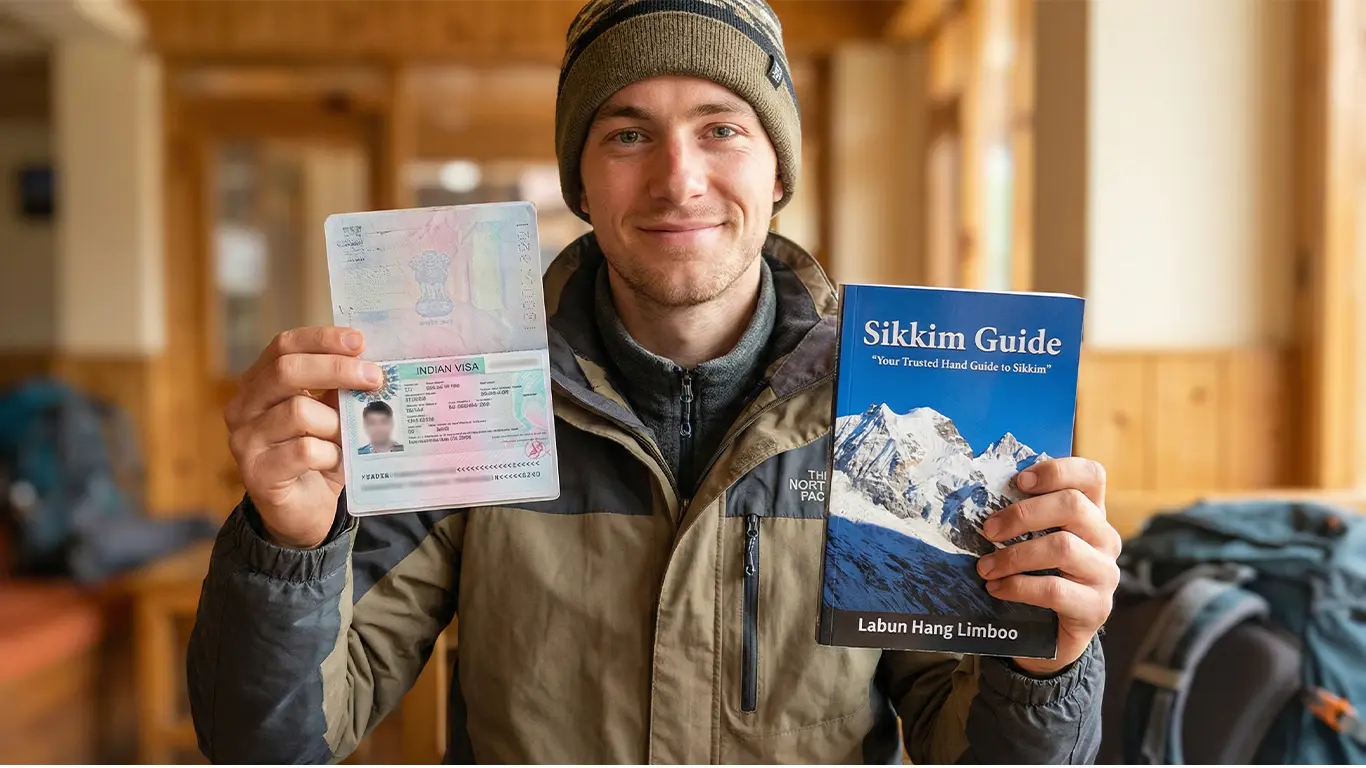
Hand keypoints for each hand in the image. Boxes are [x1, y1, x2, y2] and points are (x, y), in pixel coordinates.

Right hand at [224, 327, 381, 548]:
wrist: (302, 511)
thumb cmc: (319, 455)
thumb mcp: (332, 415)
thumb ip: (341, 389)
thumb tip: (372, 362)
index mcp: (259, 383)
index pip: (283, 346)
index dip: (322, 339)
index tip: (359, 341)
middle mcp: (244, 407)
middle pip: (287, 371)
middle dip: (337, 369)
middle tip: (374, 377)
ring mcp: (245, 441)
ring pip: (298, 412)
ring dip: (336, 423)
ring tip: (349, 437)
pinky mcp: (257, 473)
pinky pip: (305, 451)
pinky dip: (330, 454)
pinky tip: (336, 461)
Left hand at [975, 457, 1120, 675]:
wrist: (1051, 636)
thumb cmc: (1038, 577)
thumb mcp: (1034, 542)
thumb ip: (1024, 518)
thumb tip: (982, 496)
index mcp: (1092, 514)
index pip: (1092, 476)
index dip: (1057, 470)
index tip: (1019, 481)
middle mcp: (1105, 540)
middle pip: (1073, 506)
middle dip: (1023, 514)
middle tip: (988, 530)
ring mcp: (1105, 574)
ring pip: (1062, 547)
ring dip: (1014, 555)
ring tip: (985, 567)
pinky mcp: (1095, 607)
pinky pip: (1054, 589)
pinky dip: (1018, 587)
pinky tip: (996, 589)